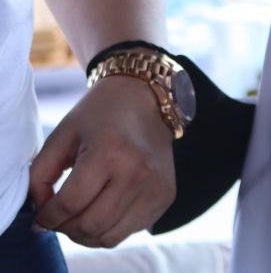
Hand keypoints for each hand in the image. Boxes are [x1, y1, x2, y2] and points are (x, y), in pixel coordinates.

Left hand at [28, 74, 175, 246]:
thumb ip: (40, 176)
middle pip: (90, 226)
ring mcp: (156, 187)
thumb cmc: (99, 115)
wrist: (146, 100)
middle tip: (59, 216)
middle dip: (65, 227)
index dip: (47, 216)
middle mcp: (139, 172)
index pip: (69, 204)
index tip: (41, 214)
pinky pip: (128, 231)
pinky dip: (109, 228)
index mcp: (110, 152)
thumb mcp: (61, 136)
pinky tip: (104, 208)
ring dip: (86, 233)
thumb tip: (41, 217)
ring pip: (109, 236)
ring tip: (79, 216)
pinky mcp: (165, 196)